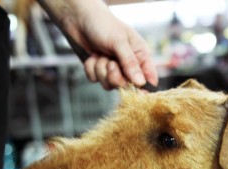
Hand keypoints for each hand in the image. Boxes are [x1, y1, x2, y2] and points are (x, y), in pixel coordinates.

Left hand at [38, 0, 157, 89]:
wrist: (78, 19)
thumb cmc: (103, 24)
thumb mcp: (119, 42)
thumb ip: (130, 63)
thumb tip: (141, 83)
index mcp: (140, 55)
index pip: (149, 78)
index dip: (144, 87)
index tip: (136, 91)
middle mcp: (128, 64)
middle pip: (127, 85)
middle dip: (115, 76)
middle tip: (110, 62)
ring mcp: (113, 69)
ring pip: (109, 85)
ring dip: (101, 70)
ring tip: (100, 55)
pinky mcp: (99, 70)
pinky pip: (95, 80)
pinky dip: (91, 68)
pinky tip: (92, 55)